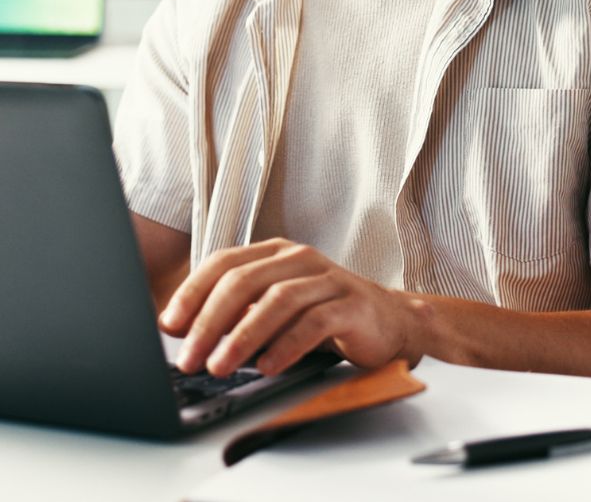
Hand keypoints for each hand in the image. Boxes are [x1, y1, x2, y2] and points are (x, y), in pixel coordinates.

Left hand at [158, 237, 430, 376]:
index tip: (169, 326)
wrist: (390, 323)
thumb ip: (238, 312)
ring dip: (243, 335)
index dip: (192, 292)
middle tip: (189, 356)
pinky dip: (286, 345)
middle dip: (210, 321)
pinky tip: (267, 367)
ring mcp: (328, 279)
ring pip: (277, 300)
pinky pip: (314, 322)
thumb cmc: (324, 316)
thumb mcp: (276, 308)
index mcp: (275, 253)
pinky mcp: (352, 305)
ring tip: (221, 366)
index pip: (223, 263)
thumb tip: (184, 333)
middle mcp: (299, 258)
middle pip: (244, 280)